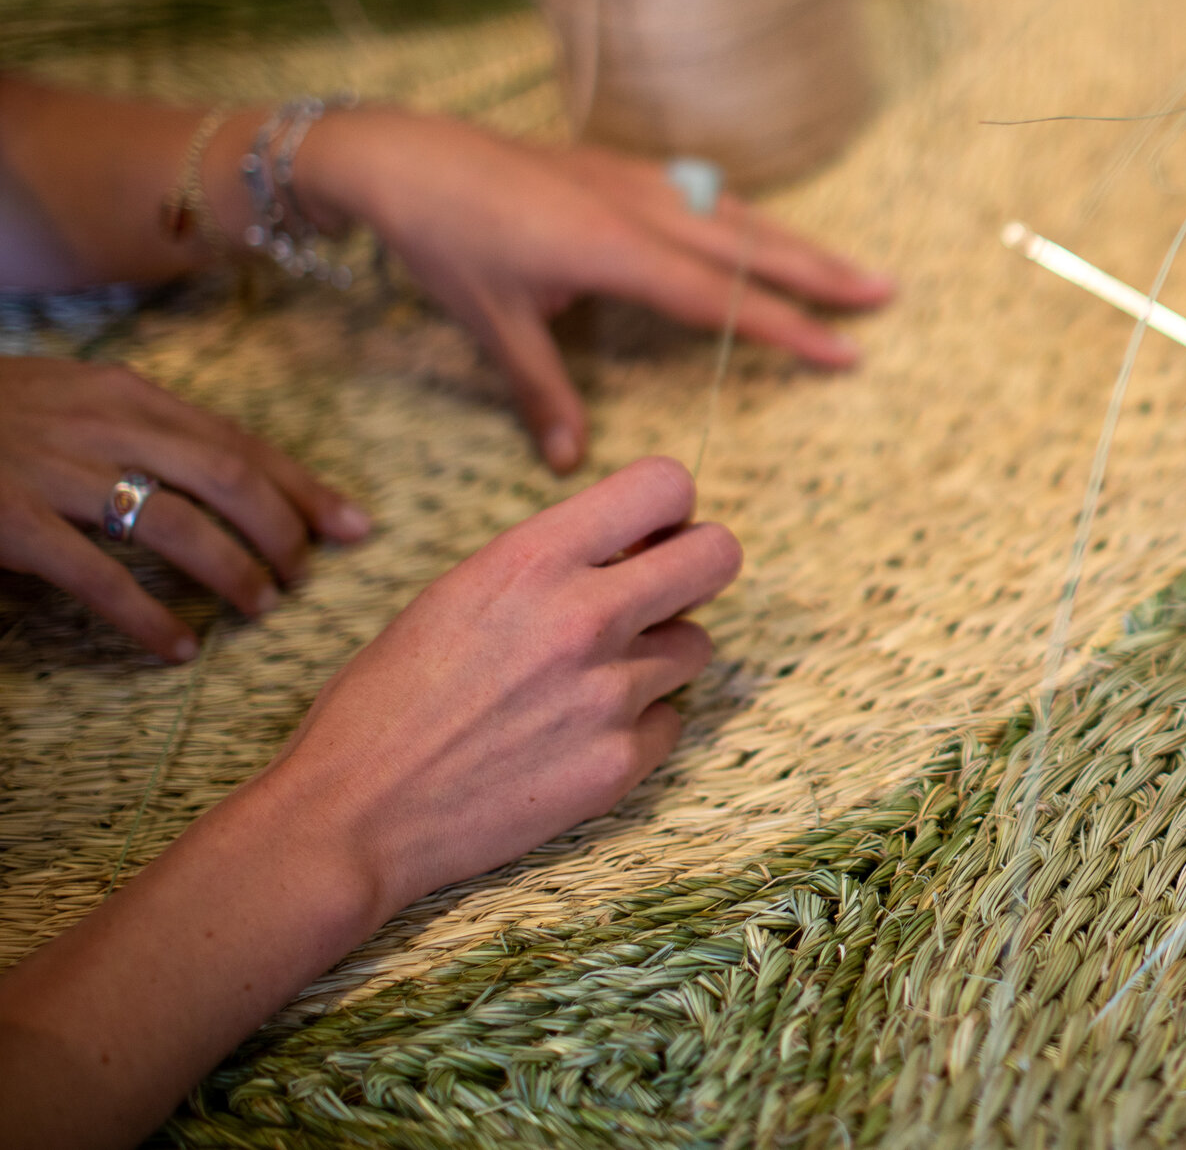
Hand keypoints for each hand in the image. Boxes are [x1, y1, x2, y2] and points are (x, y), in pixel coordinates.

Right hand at [0, 357, 368, 660]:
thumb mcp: (66, 401)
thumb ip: (133, 431)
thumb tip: (207, 488)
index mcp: (123, 393)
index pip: (239, 439)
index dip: (303, 485)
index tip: (355, 523)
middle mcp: (102, 422)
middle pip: (228, 476)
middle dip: (283, 529)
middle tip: (308, 574)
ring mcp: (55, 470)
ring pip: (175, 523)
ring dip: (233, 570)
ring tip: (261, 607)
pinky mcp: (9, 519)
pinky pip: (97, 575)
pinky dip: (148, 615)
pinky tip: (179, 647)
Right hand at [0, 458, 730, 1149]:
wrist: (350, 817)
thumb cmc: (387, 699)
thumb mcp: (458, 594)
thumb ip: (549, 563)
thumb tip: (633, 544)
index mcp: (533, 559)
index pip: (666, 484)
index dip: (666, 508)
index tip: (645, 535)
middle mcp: (584, 616)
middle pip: (719, 554)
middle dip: (695, 568)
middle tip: (656, 594)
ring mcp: (609, 694)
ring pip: (697, 645)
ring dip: (658, 655)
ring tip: (589, 679)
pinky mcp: (619, 765)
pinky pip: (671, 721)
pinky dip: (639, 726)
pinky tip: (576, 736)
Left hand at [298, 111, 893, 471]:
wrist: (402, 152)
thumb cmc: (444, 238)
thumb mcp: (492, 322)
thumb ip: (541, 390)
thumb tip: (572, 463)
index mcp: (616, 250)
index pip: (722, 299)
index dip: (788, 329)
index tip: (846, 351)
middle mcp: (641, 208)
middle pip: (753, 247)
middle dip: (822, 274)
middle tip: (885, 294)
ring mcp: (634, 180)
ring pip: (736, 214)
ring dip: (796, 243)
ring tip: (848, 267)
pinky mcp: (619, 168)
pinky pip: (704, 192)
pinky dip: (748, 216)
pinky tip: (762, 230)